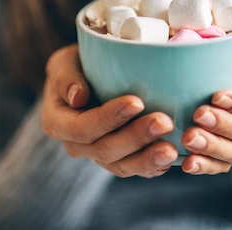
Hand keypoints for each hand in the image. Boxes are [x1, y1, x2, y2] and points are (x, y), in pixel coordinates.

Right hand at [41, 44, 177, 177]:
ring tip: (171, 149)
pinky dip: (153, 166)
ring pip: (122, 165)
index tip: (136, 102)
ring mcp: (99, 155)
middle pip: (105, 150)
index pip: (82, 128)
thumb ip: (66, 77)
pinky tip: (173, 158)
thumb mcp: (64, 63)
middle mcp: (77, 145)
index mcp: (58, 123)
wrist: (90, 78)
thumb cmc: (77, 65)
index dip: (108, 119)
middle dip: (136, 137)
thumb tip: (78, 96)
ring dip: (148, 158)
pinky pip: (136, 169)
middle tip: (164, 122)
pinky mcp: (120, 159)